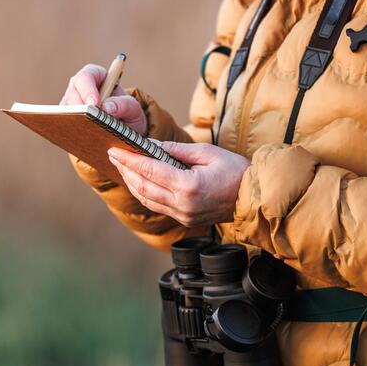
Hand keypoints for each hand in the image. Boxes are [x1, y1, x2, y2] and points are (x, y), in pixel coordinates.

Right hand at [60, 64, 147, 135]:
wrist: (123, 133)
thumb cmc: (128, 116)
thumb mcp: (134, 110)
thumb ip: (125, 105)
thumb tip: (107, 108)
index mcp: (97, 77)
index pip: (87, 76)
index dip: (88, 89)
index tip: (94, 104)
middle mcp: (80, 88)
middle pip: (72, 93)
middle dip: (79, 107)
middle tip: (87, 120)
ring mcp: (71, 103)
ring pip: (65, 109)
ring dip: (73, 119)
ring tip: (84, 132)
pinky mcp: (67, 119)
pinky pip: (64, 123)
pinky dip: (71, 130)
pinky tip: (80, 139)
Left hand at [108, 142, 249, 226]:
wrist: (253, 198)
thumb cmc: (235, 171)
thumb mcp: (206, 152)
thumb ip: (176, 150)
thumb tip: (151, 146)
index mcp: (189, 186)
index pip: (150, 171)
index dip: (129, 160)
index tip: (114, 150)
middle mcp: (183, 204)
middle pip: (143, 187)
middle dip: (126, 171)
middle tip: (113, 156)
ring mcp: (183, 215)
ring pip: (147, 199)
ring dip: (132, 183)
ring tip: (122, 167)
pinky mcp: (184, 219)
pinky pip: (157, 206)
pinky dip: (144, 193)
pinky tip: (138, 182)